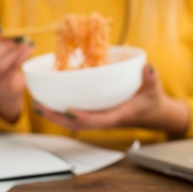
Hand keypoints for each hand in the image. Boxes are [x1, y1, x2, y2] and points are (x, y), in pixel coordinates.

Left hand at [34, 63, 189, 136]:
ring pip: (74, 123)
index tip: (67, 110)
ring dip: (55, 115)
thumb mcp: (154, 88)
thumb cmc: (153, 101)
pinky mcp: (97, 116)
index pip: (97, 121)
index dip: (81, 117)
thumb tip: (146, 67)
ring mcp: (100, 120)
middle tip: (39, 105)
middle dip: (57, 117)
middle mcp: (105, 121)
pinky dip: (61, 112)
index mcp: (118, 116)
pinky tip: (51, 103)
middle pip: (77, 124)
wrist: (154, 114)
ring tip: (38, 104)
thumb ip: (151, 78)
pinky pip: (76, 117)